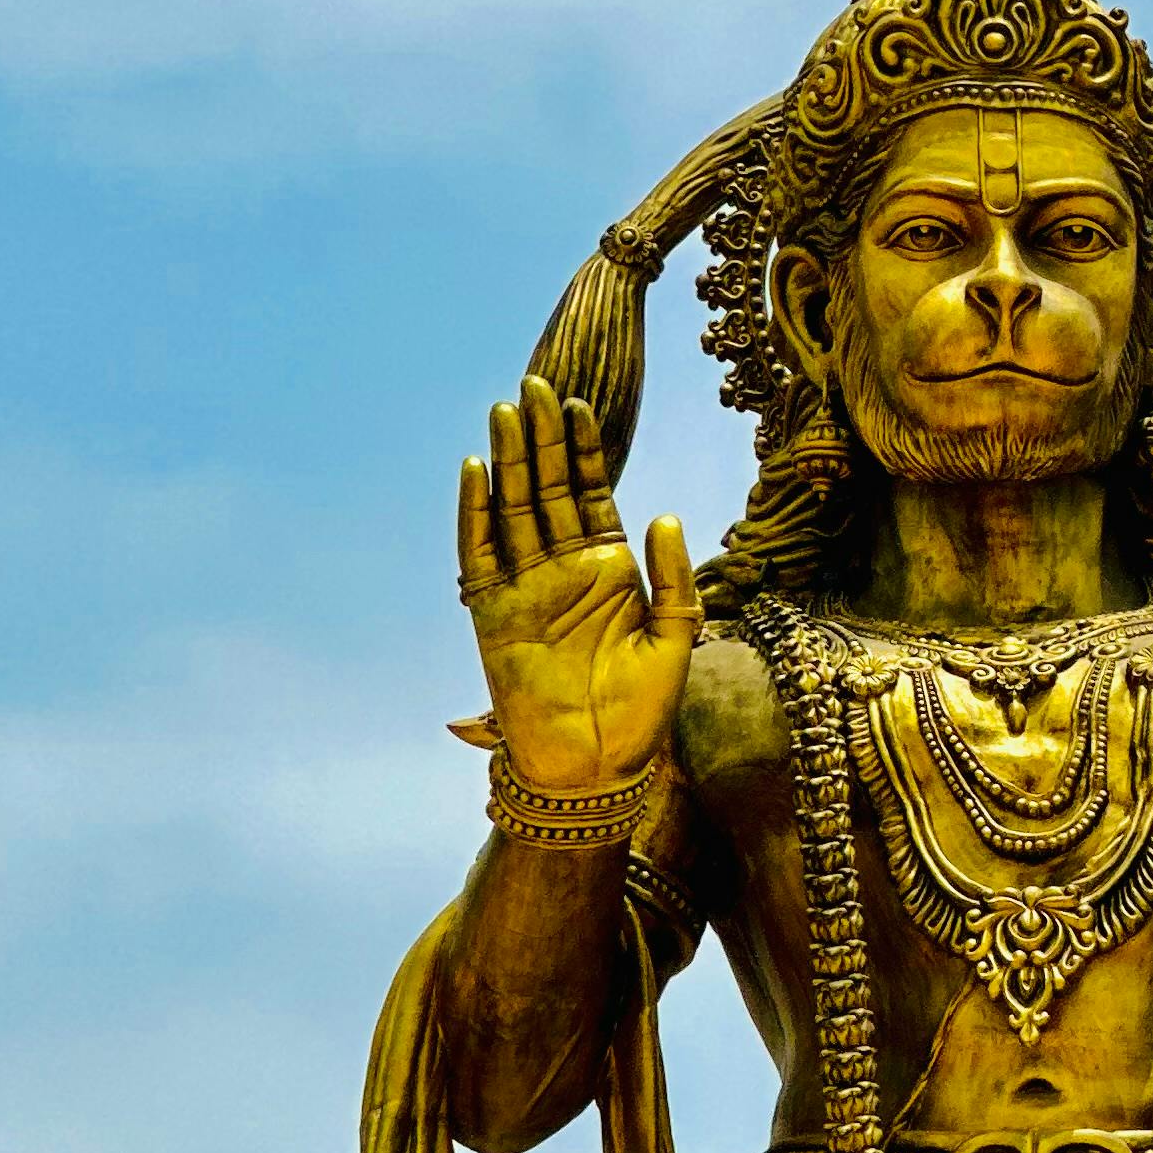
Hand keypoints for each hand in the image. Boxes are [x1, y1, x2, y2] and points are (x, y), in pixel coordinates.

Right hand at [456, 376, 699, 794]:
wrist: (594, 767)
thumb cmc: (641, 713)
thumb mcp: (676, 640)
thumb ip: (673, 578)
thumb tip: (665, 513)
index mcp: (610, 569)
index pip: (593, 493)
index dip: (585, 450)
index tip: (579, 403)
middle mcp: (564, 569)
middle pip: (548, 488)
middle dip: (543, 437)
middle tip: (536, 384)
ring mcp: (525, 586)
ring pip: (513, 508)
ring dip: (509, 460)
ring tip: (507, 410)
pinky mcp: (492, 611)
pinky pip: (478, 553)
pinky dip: (476, 513)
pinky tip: (477, 470)